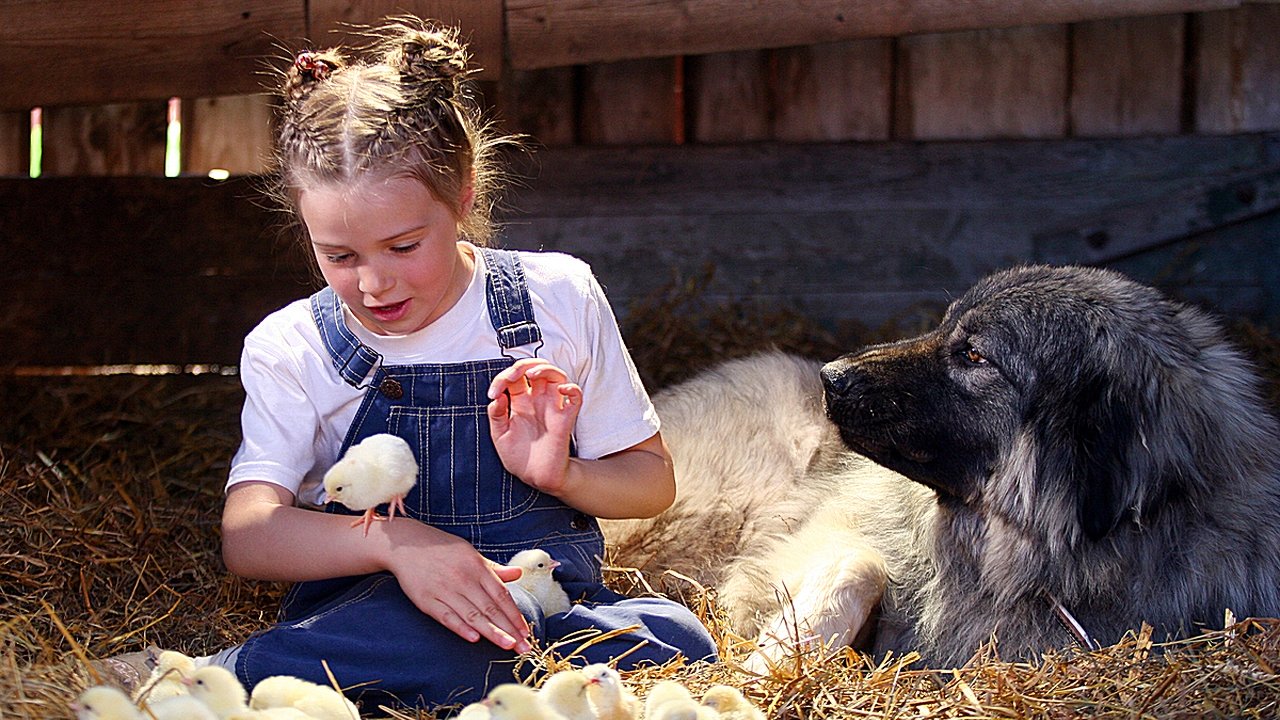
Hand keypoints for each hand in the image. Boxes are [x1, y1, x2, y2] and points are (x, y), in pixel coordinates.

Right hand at [383, 520, 531, 652]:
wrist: (407, 545)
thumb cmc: (442, 549)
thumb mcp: (471, 553)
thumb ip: (494, 568)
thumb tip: (518, 573)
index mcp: (477, 567)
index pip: (501, 595)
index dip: (514, 614)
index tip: (525, 631)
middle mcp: (463, 579)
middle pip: (490, 608)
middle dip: (509, 629)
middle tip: (523, 647)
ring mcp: (445, 590)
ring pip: (472, 615)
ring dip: (491, 632)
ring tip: (507, 645)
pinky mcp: (427, 600)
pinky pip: (447, 617)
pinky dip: (460, 628)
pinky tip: (474, 638)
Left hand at [487, 358, 582, 495]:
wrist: (535, 477)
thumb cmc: (519, 458)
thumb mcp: (500, 436)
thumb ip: (496, 416)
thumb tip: (498, 397)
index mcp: (521, 403)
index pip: (515, 378)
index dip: (502, 378)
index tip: (493, 393)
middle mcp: (538, 401)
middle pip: (537, 369)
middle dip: (524, 365)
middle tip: (512, 375)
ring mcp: (553, 408)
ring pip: (557, 376)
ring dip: (545, 369)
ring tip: (531, 375)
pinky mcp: (565, 419)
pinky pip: (576, 397)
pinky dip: (572, 389)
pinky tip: (562, 389)